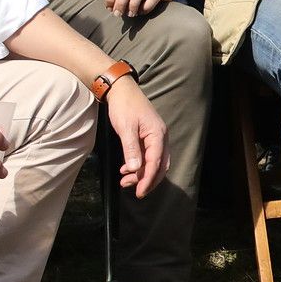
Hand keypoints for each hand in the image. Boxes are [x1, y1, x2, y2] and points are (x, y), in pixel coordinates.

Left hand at [105, 78, 169, 197]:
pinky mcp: (148, 136)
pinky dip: (139, 165)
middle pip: (160, 165)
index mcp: (158, 134)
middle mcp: (160, 137)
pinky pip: (148, 156)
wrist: (120, 89)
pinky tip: (126, 169)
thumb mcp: (125, 128)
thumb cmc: (124, 105)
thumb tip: (135, 169)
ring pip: (154, 162)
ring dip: (141, 174)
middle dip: (147, 180)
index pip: (155, 163)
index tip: (140, 192)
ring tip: (125, 181)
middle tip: (135, 191)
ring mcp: (155, 136)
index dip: (148, 179)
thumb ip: (131, 149)